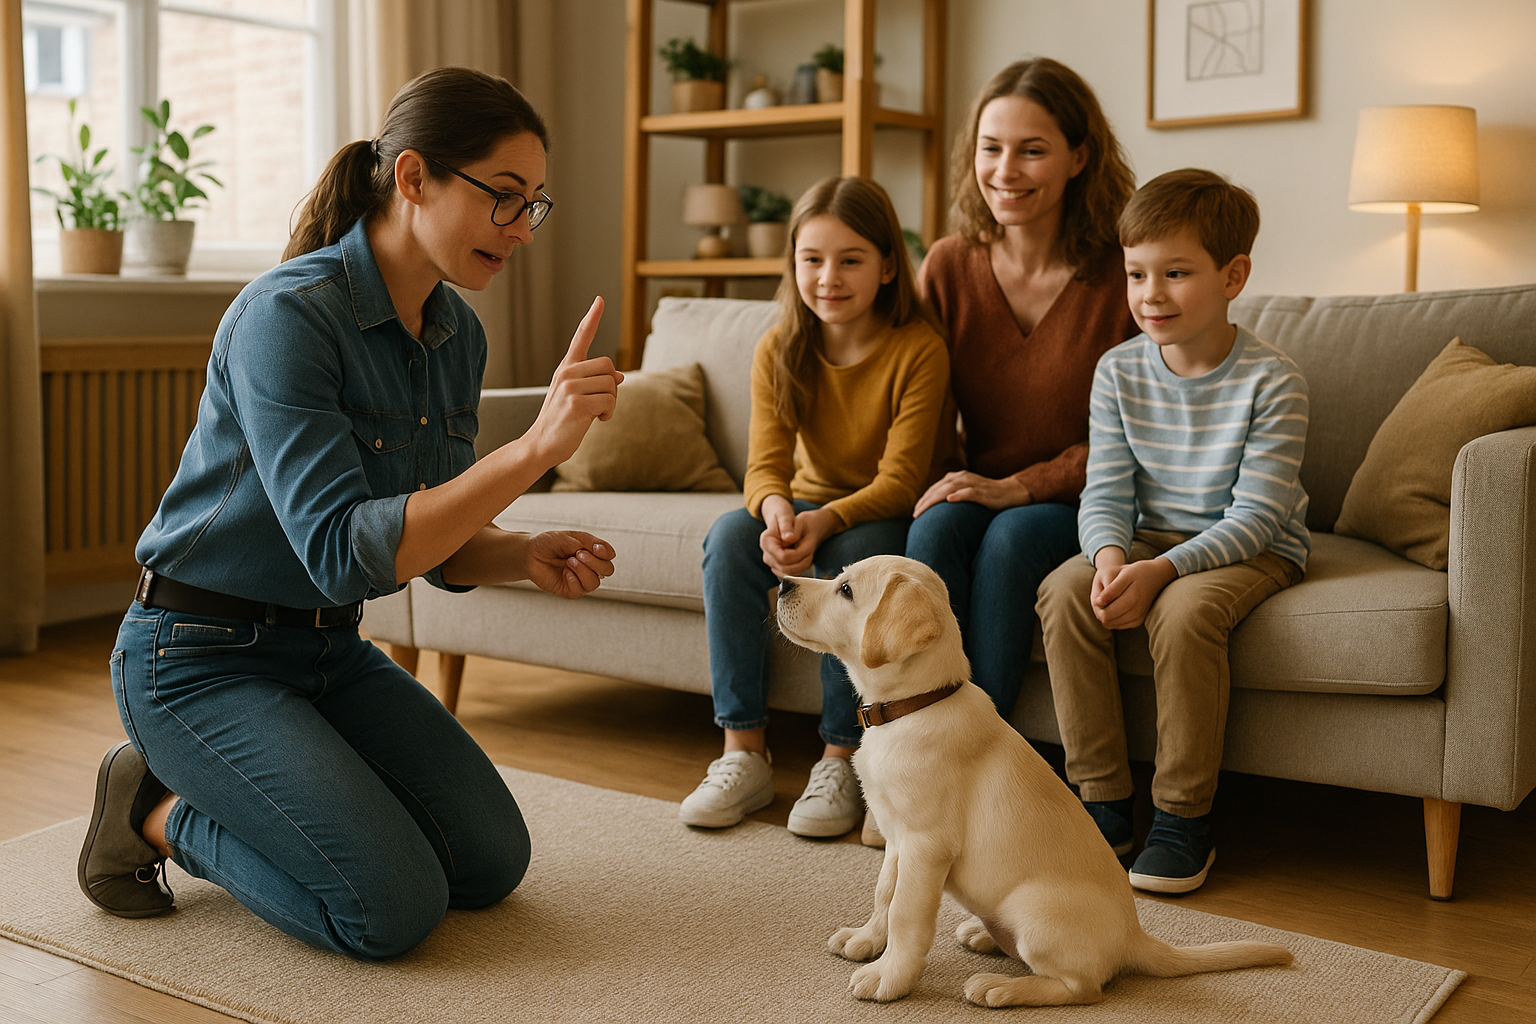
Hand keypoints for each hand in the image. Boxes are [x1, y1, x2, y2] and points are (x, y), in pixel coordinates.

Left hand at [524, 530, 615, 598]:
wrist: (530, 554)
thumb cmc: (549, 543)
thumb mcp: (569, 537)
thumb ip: (589, 543)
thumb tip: (607, 552)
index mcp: (592, 552)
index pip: (609, 555)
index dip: (606, 553)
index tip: (594, 547)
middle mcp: (590, 567)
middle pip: (608, 569)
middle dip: (594, 562)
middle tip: (578, 554)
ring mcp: (581, 580)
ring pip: (595, 582)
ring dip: (583, 571)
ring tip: (569, 562)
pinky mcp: (571, 590)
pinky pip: (581, 590)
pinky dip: (574, 580)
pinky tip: (565, 573)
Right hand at [526, 297, 623, 465]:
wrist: (541, 444)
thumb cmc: (562, 422)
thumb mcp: (578, 398)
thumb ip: (596, 384)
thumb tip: (621, 377)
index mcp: (566, 368)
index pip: (581, 337)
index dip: (592, 318)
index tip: (600, 299)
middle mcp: (567, 372)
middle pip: (608, 366)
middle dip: (612, 387)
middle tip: (600, 404)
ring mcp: (570, 387)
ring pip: (612, 385)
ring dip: (611, 404)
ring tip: (594, 415)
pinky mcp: (576, 403)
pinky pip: (609, 401)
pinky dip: (608, 414)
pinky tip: (594, 421)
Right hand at [761, 504, 837, 577]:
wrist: (782, 522)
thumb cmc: (784, 518)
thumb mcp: (786, 517)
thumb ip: (787, 526)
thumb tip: (788, 538)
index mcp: (766, 542)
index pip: (782, 557)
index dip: (797, 554)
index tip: (804, 544)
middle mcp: (766, 555)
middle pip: (786, 568)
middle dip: (801, 561)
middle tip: (809, 548)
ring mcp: (771, 563)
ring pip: (789, 574)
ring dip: (803, 565)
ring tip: (807, 551)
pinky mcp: (778, 568)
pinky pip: (791, 575)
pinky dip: (801, 568)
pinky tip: (804, 557)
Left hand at [913, 471, 1031, 516]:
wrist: (1011, 492)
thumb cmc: (987, 495)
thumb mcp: (966, 492)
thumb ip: (953, 495)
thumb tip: (938, 508)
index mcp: (957, 477)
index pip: (936, 488)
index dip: (924, 499)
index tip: (916, 512)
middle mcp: (963, 477)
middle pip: (939, 488)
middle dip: (926, 500)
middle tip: (916, 513)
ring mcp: (973, 483)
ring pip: (949, 489)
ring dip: (935, 498)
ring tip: (924, 509)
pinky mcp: (983, 492)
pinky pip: (969, 492)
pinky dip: (959, 495)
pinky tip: (950, 500)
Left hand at [1091, 555, 1176, 629]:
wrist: (1155, 576)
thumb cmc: (1135, 573)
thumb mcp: (1122, 575)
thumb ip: (1110, 590)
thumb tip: (1098, 603)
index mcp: (1132, 598)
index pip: (1106, 613)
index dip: (1097, 607)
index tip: (1098, 596)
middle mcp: (1137, 610)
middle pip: (1107, 620)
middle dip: (1100, 612)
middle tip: (1100, 600)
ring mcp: (1139, 617)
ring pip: (1112, 624)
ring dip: (1106, 616)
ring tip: (1107, 602)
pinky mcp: (1139, 621)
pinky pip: (1119, 625)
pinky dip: (1113, 618)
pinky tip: (1114, 607)